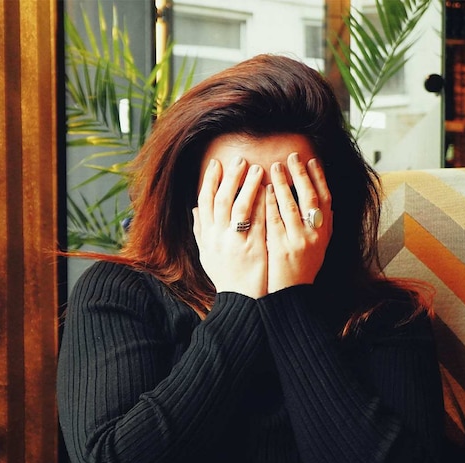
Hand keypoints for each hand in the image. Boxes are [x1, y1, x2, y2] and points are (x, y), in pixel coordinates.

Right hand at [193, 157, 267, 297]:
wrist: (241, 301)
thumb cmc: (226, 277)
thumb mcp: (207, 254)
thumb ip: (201, 231)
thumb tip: (195, 210)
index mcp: (207, 236)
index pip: (205, 201)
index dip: (210, 181)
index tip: (217, 164)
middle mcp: (218, 237)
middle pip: (222, 199)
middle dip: (230, 177)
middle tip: (239, 160)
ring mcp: (236, 242)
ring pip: (240, 206)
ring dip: (248, 185)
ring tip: (257, 168)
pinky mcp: (254, 248)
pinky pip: (258, 220)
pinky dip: (262, 203)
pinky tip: (270, 190)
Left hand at [265, 153, 332, 292]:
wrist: (291, 296)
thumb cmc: (302, 269)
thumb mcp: (318, 247)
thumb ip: (320, 226)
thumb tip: (325, 203)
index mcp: (325, 232)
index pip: (326, 198)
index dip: (320, 178)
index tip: (312, 160)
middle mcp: (315, 235)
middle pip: (311, 198)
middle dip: (301, 174)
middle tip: (292, 156)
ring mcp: (298, 241)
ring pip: (292, 206)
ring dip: (283, 183)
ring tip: (274, 167)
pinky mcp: (281, 247)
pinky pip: (274, 220)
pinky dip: (270, 203)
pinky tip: (264, 189)